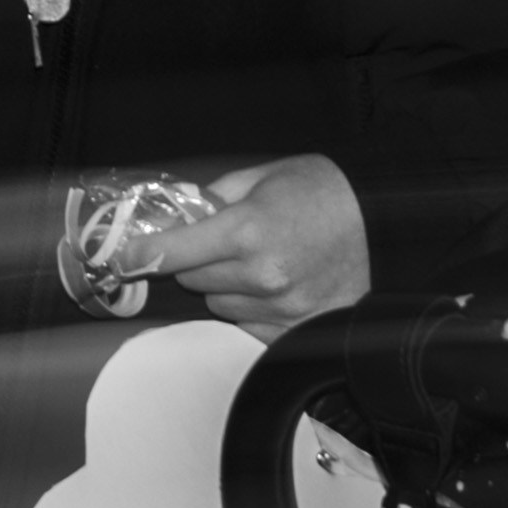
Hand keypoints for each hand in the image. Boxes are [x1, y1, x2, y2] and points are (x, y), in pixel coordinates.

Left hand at [105, 154, 373, 337]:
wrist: (388, 227)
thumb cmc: (324, 194)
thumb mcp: (266, 175)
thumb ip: (216, 197)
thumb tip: (177, 215)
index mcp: (250, 231)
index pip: (173, 252)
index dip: (141, 254)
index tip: (120, 257)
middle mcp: (262, 276)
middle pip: (192, 279)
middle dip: (196, 259)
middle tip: (224, 239)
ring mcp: (280, 309)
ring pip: (217, 304)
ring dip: (224, 285)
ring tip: (259, 259)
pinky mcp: (292, 332)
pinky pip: (245, 324)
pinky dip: (249, 307)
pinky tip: (275, 284)